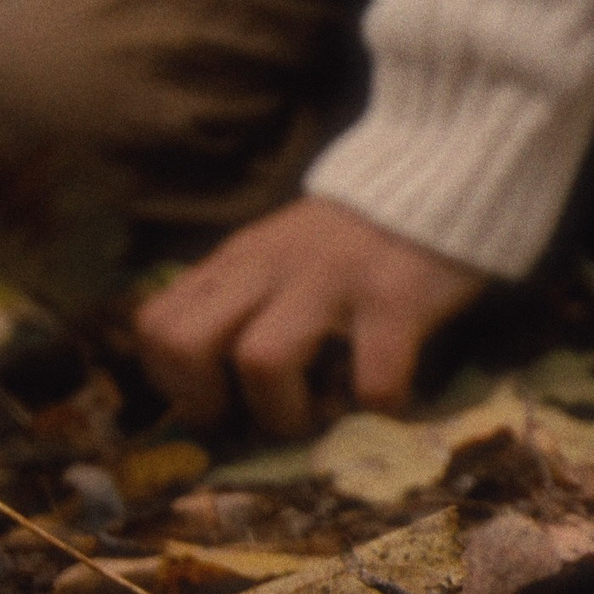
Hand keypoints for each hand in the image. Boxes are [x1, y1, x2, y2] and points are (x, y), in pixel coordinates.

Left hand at [135, 197, 486, 435]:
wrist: (438, 173)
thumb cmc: (356, 234)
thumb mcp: (279, 251)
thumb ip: (245, 294)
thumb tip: (216, 377)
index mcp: (238, 261)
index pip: (155, 324)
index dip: (170, 380)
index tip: (214, 401)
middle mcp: (271, 267)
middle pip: (186, 344)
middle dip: (207, 403)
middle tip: (250, 420)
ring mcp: (332, 281)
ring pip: (261, 361)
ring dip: (283, 413)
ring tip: (316, 420)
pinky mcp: (395, 298)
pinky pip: (372, 379)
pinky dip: (376, 408)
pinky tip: (388, 402)